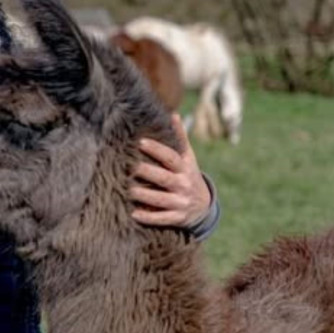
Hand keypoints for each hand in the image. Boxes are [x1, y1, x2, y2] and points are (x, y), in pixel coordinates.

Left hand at [130, 113, 211, 227]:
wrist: (204, 207)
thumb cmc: (188, 176)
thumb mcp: (188, 159)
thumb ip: (180, 139)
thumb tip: (173, 114)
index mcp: (185, 168)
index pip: (171, 157)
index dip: (157, 149)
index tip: (140, 142)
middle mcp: (183, 184)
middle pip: (164, 178)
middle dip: (148, 173)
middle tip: (131, 167)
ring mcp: (181, 202)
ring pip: (162, 199)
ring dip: (145, 196)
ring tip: (129, 190)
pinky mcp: (178, 218)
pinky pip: (163, 218)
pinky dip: (149, 217)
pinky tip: (134, 214)